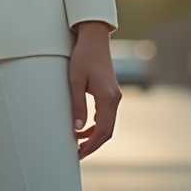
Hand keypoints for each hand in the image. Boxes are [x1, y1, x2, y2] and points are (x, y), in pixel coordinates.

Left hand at [68, 22, 120, 159]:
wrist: (95, 38)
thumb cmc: (83, 56)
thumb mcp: (75, 80)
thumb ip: (77, 104)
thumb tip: (78, 128)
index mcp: (107, 98)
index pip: (102, 131)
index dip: (91, 145)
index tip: (79, 153)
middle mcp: (115, 99)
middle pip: (107, 131)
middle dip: (93, 144)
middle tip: (78, 153)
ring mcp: (115, 95)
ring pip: (108, 124)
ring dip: (95, 135)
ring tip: (79, 142)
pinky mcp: (112, 92)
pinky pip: (107, 115)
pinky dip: (98, 125)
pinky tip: (85, 127)